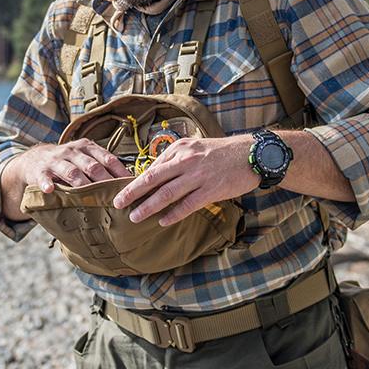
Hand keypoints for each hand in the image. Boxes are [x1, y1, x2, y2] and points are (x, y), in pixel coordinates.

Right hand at [19, 138, 129, 192]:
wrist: (35, 159)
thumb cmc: (67, 163)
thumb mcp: (84, 159)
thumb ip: (102, 167)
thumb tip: (129, 183)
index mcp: (87, 147)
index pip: (108, 158)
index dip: (120, 172)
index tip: (131, 186)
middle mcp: (72, 151)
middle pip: (92, 166)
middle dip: (105, 181)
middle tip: (116, 197)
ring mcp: (56, 161)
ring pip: (72, 172)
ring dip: (82, 185)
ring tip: (91, 197)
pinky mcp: (40, 171)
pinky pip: (44, 178)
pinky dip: (47, 184)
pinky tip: (50, 190)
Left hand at [112, 135, 258, 225]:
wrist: (251, 154)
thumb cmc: (220, 152)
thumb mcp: (194, 147)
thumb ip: (174, 159)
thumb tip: (154, 173)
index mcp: (179, 149)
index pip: (152, 167)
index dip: (135, 181)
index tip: (122, 191)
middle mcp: (186, 160)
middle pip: (152, 178)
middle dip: (132, 192)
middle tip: (117, 203)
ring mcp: (198, 176)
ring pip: (167, 193)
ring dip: (148, 207)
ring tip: (135, 217)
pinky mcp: (211, 190)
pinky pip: (187, 205)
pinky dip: (173, 214)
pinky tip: (162, 222)